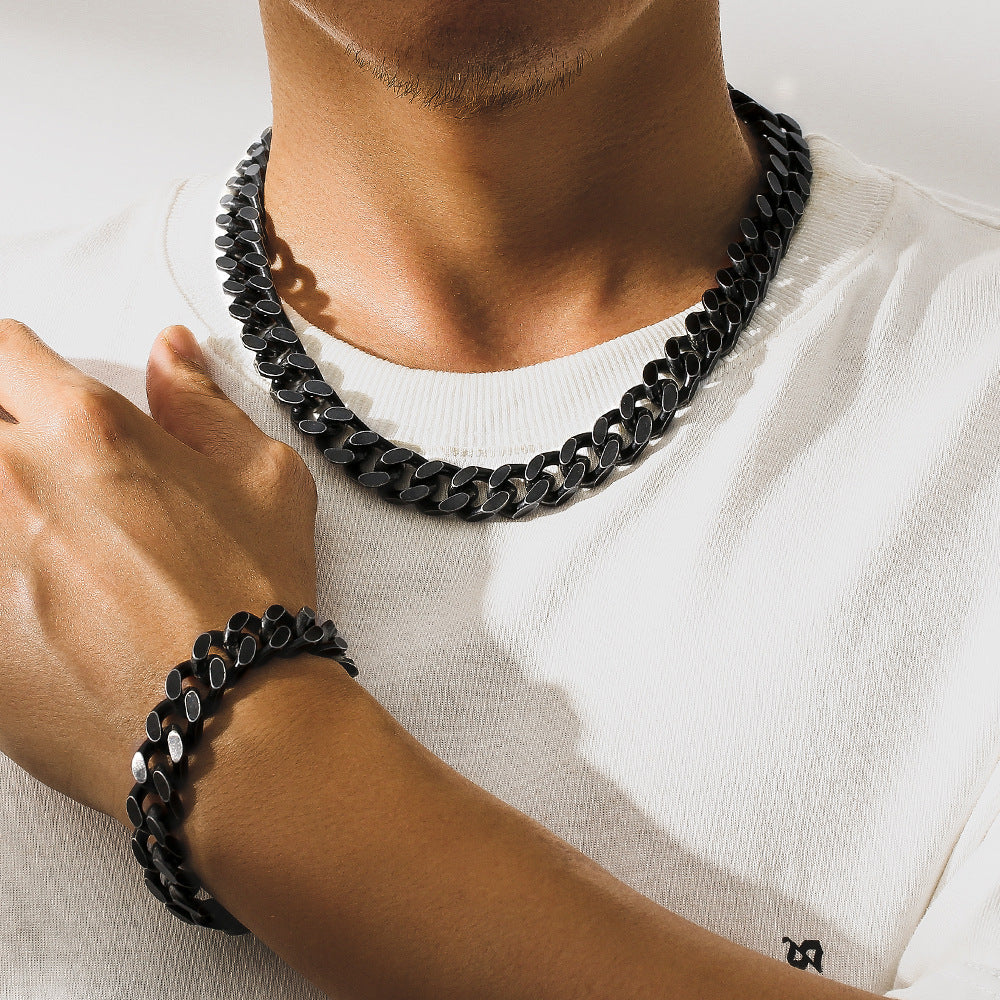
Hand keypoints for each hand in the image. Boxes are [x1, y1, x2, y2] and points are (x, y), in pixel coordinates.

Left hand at [0, 319, 319, 825]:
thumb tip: (169, 350)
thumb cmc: (253, 599)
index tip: (22, 394)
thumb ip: (203, 404)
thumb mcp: (264, 480)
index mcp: (87, 426)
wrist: (226, 720)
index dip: (12, 367)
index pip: (1, 350)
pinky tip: (16, 591)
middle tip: (26, 480)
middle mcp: (11, 476)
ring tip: (21, 540)